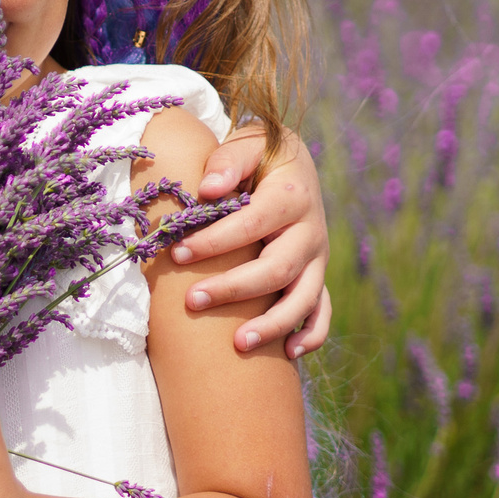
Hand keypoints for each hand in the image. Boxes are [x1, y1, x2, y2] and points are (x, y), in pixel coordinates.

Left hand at [184, 124, 330, 357]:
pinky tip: (288, 354)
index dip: (214, 241)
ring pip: (304, 297)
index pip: (252, 223)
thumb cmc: (259, 155)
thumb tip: (210, 189)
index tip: (176, 253)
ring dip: (274, 324)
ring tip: (238, 344)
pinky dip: (311, 334)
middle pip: (278, 268)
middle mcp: (311, 231)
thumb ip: (229, 160)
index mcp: (292, 196)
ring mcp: (318, 257)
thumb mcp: (249, 143)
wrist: (293, 162)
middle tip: (192, 301)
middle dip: (234, 288)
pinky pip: (322, 310)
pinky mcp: (317, 275)